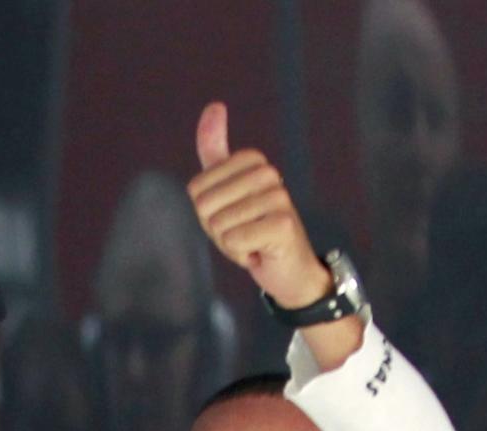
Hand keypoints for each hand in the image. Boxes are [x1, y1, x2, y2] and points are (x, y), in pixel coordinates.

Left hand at [187, 102, 331, 309]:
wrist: (290, 270)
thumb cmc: (255, 231)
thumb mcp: (228, 190)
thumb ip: (216, 151)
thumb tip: (214, 105)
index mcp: (252, 161)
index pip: (196, 190)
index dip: (207, 214)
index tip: (233, 219)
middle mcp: (268, 173)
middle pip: (205, 207)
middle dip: (217, 231)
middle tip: (243, 234)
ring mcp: (278, 197)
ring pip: (220, 226)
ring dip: (231, 245)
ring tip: (253, 243)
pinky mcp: (282, 224)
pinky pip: (235, 241)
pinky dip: (242, 256)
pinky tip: (260, 253)